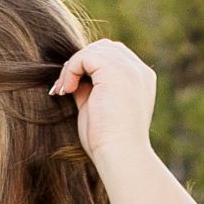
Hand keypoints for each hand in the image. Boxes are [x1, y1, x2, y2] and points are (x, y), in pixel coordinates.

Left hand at [50, 38, 157, 170]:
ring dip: (73, 67)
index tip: (70, 89)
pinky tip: (67, 90)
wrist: (120, 156)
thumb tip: (72, 78)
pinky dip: (71, 69)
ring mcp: (130, 69)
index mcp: (140, 80)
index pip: (113, 57)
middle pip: (104, 48)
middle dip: (80, 63)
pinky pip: (85, 56)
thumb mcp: (98, 109)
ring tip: (64, 90)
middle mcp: (139, 71)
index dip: (89, 67)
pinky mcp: (116, 71)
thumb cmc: (108, 142)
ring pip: (94, 50)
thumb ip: (89, 89)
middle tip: (64, 88)